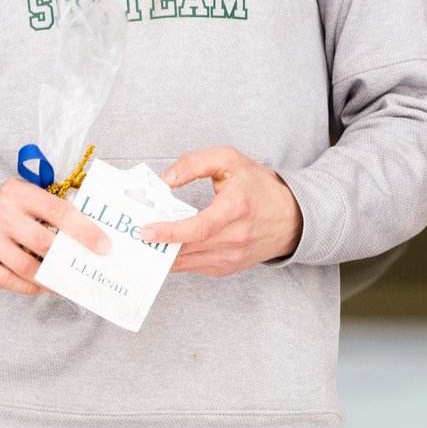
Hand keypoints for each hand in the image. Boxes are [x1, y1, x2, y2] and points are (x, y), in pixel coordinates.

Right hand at [0, 178, 108, 294]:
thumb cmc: (10, 213)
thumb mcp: (28, 200)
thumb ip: (54, 211)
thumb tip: (95, 237)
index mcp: (17, 191)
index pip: (58, 210)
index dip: (84, 230)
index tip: (103, 246)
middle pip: (42, 241)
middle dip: (69, 259)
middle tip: (85, 270)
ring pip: (25, 266)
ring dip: (50, 279)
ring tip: (65, 283)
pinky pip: (7, 280)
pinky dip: (29, 287)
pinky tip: (42, 286)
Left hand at [144, 148, 302, 275]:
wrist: (291, 218)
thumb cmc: (259, 188)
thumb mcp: (230, 160)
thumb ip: (195, 163)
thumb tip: (167, 179)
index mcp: (236, 209)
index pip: (199, 228)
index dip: (170, 232)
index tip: (146, 231)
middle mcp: (235, 237)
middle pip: (189, 248)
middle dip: (159, 244)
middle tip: (135, 236)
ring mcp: (232, 256)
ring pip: (189, 262)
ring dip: (165, 254)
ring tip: (145, 242)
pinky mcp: (228, 267)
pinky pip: (195, 267)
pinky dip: (178, 259)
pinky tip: (166, 248)